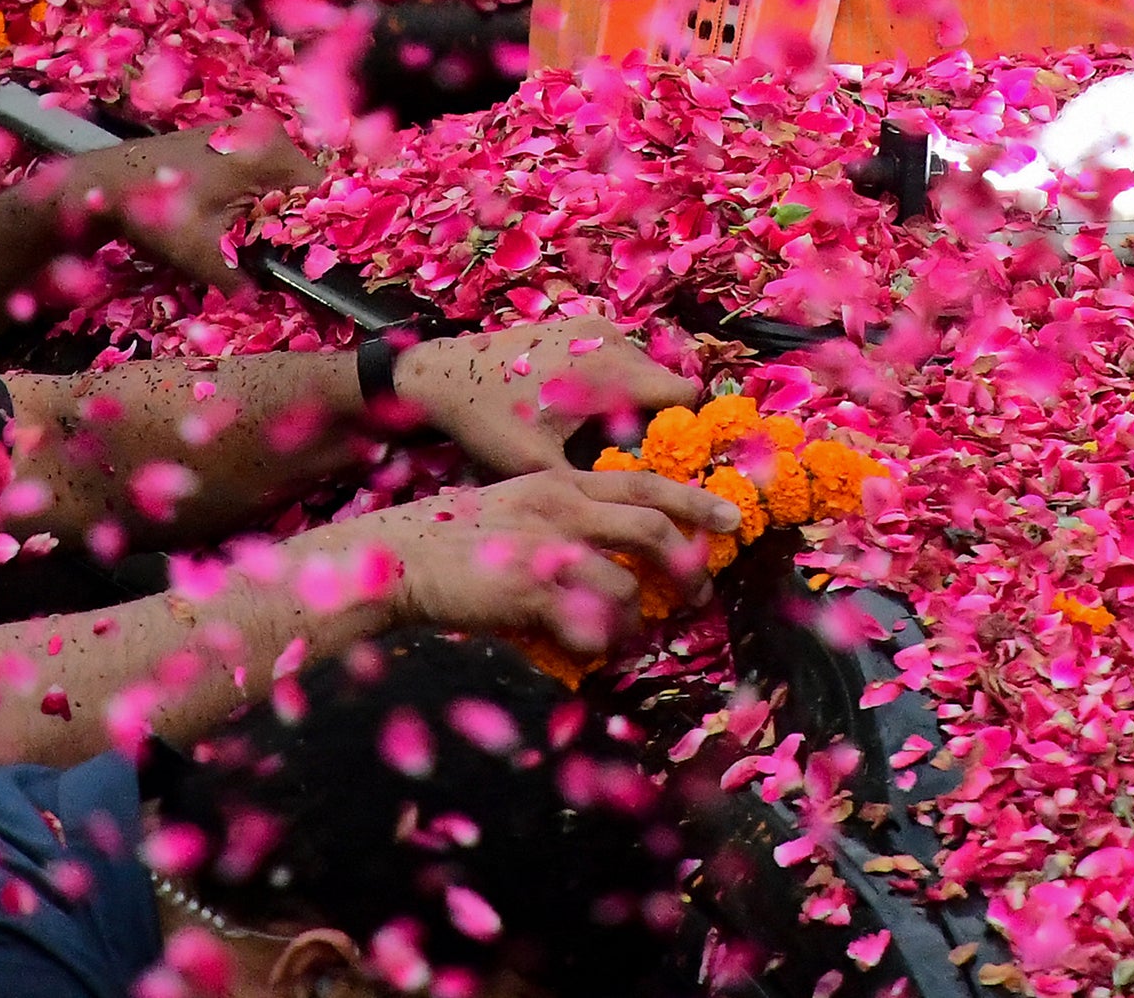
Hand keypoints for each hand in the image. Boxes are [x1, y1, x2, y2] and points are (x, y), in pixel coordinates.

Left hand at [63, 124, 316, 290]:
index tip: (314, 258)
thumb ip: (238, 280)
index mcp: (271, 152)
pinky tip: (242, 224)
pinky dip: (260, 198)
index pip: (325, 192)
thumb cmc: (153, 210)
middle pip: (308, 186)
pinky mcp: (232, 137)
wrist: (103, 182)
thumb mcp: (200, 253)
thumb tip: (263, 304)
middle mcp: (268, 132)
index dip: (323, 228)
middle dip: (299, 223)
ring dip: (279, 212)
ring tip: (261, 244)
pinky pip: (264, 171)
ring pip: (286, 180)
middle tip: (285, 258)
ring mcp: (249, 130)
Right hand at [353, 466, 741, 654]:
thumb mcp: (516, 504)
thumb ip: (563, 515)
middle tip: (701, 591)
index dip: (693, 501)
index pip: (643, 484)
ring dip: (639, 616)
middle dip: (687, 561)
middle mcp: (560, 506)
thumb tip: (610, 550)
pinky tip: (592, 650)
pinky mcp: (528, 590)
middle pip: (650, 527)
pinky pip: (588, 624)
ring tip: (633, 633)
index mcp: (559, 481)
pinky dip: (600, 643)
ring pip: (625, 583)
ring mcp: (546, 547)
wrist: (400, 556)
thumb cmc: (456, 537)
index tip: (732, 518)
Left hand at [393, 311, 702, 474]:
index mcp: (611, 373)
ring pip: (643, 368)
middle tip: (639, 458)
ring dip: (638, 400)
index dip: (685, 431)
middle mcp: (612, 340)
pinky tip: (588, 412)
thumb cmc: (488, 422)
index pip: (685, 396)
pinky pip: (619, 354)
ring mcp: (596, 326)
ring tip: (610, 438)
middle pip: (666, 383)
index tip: (670, 463)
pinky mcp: (579, 323)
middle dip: (660, 420)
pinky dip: (616, 381)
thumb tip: (631, 518)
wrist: (441, 374)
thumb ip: (591, 487)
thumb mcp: (538, 467)